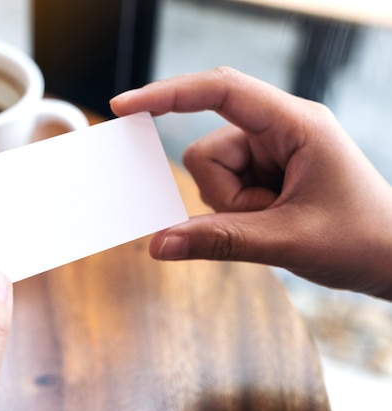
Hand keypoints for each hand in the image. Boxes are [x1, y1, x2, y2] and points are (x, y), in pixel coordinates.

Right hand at [111, 67, 391, 299]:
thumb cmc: (360, 240)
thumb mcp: (286, 241)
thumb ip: (218, 240)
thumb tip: (158, 245)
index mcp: (294, 123)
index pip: (220, 90)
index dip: (167, 94)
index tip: (124, 105)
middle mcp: (279, 128)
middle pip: (205, 149)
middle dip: (222, 194)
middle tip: (265, 217)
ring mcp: (269, 150)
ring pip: (210, 173)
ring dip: (231, 206)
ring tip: (274, 222)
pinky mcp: (264, 170)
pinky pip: (222, 187)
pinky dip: (235, 210)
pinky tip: (269, 220)